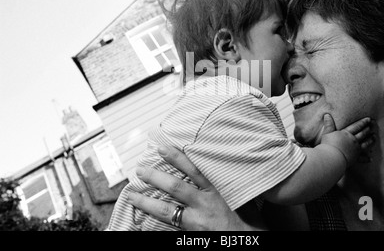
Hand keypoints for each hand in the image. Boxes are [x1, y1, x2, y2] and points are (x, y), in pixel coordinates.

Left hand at [127, 145, 249, 230]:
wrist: (245, 241)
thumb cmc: (244, 220)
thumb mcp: (236, 196)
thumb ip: (222, 184)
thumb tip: (212, 167)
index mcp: (215, 192)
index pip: (194, 171)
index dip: (177, 158)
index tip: (162, 148)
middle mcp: (203, 205)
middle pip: (176, 188)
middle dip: (156, 178)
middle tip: (140, 169)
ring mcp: (196, 221)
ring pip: (166, 210)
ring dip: (147, 202)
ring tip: (132, 195)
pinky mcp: (190, 234)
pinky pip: (168, 227)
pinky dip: (154, 223)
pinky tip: (142, 219)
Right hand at [321, 114, 374, 165]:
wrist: (332, 157)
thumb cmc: (328, 145)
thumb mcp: (327, 133)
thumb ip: (328, 124)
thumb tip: (327, 115)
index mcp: (347, 134)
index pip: (356, 126)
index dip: (362, 122)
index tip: (368, 119)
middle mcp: (353, 141)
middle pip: (362, 134)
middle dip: (367, 130)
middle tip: (372, 127)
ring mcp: (355, 150)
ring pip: (365, 144)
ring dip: (370, 141)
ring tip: (374, 138)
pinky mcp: (354, 158)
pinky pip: (362, 158)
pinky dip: (366, 158)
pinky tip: (370, 159)